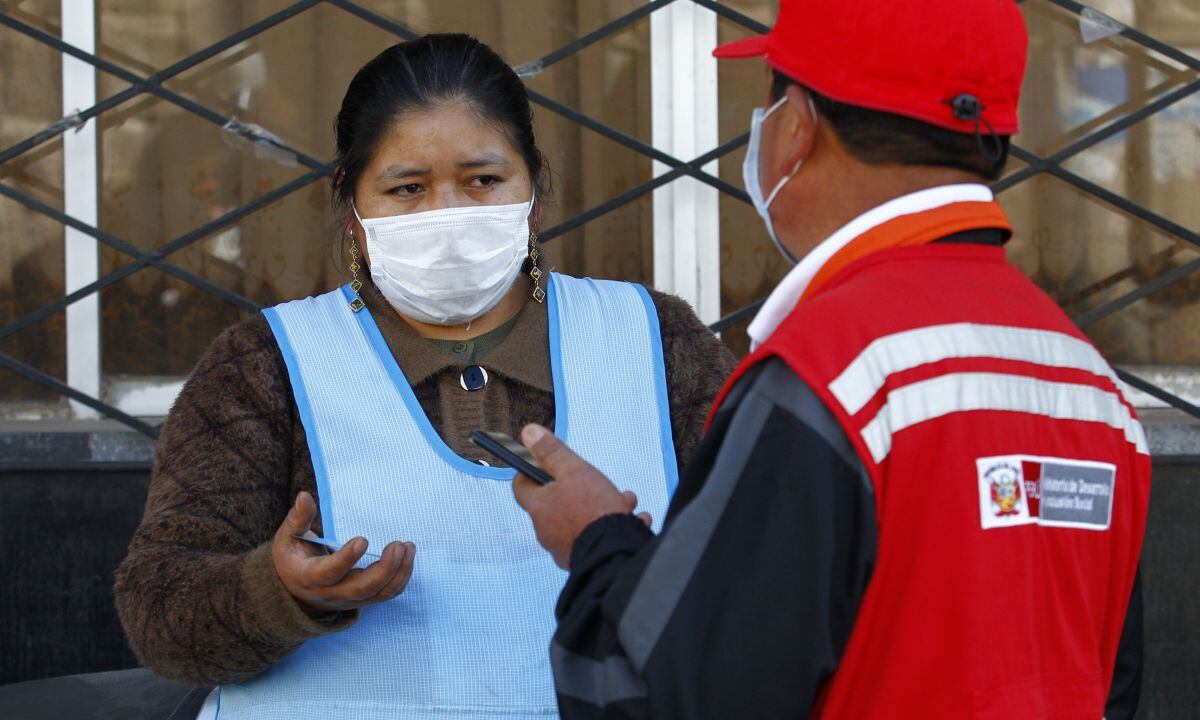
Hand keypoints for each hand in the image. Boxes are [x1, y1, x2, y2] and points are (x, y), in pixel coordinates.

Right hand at [271, 492, 415, 614]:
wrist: (294, 589)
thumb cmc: (292, 557)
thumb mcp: (287, 538)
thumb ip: (298, 518)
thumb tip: (304, 496)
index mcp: (310, 577)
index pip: (330, 572)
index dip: (346, 559)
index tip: (363, 539)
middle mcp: (332, 593)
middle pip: (362, 588)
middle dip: (384, 569)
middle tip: (398, 545)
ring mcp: (350, 599)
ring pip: (379, 593)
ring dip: (399, 572)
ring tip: (408, 547)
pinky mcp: (363, 599)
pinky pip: (387, 594)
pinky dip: (401, 577)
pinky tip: (408, 556)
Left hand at [511, 424, 651, 568]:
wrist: (613, 554)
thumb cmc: (593, 512)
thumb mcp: (574, 471)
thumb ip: (553, 452)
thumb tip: (529, 433)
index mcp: (539, 507)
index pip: (521, 485)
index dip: (531, 471)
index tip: (545, 463)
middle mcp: (546, 530)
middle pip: (556, 502)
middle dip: (580, 489)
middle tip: (599, 483)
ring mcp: (563, 548)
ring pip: (579, 520)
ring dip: (601, 508)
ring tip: (625, 503)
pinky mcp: (583, 559)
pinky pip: (594, 538)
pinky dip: (610, 528)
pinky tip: (632, 522)